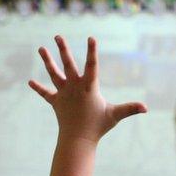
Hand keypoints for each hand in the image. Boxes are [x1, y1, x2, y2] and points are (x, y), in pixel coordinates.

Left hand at [29, 36, 146, 143]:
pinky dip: (38, 88)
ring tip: (41, 48)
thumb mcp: (115, 115)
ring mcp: (63, 93)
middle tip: (58, 36)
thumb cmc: (98, 127)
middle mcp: (74, 87)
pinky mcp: (56, 102)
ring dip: (47, 61)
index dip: (92, 51)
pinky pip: (45, 94)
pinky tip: (29, 82)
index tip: (91, 38)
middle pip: (67, 64)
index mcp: (88, 87)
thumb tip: (146, 108)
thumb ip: (130, 108)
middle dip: (63, 49)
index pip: (92, 65)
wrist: (78, 140)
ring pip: (53, 74)